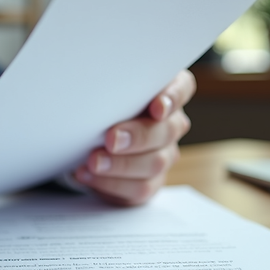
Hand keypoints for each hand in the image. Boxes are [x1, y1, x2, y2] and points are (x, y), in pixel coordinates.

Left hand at [74, 69, 195, 204]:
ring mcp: (164, 155)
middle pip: (167, 130)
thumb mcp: (104, 91)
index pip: (182, 87)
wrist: (88, 141)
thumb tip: (87, 80)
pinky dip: (111, 184)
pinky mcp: (150, 182)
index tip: (156, 107)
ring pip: (155, 162)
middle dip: (138, 136)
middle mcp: (170, 124)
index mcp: (165, 93)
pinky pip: (140, 188)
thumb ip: (109, 85)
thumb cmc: (100, 107)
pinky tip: (88, 175)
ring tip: (93, 161)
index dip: (172, 97)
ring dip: (121, 164)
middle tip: (111, 139)